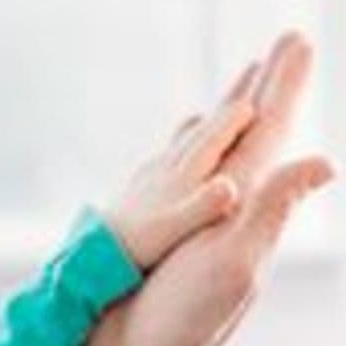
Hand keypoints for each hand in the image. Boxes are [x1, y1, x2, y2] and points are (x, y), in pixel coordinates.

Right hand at [89, 32, 334, 345]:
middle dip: (268, 86)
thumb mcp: (235, 262)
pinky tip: (190, 145)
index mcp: (245, 208)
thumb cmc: (182, 322)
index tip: (299, 39)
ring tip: (244, 82)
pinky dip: (191, 151)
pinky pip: (182, 178)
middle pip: (252, 134)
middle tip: (286, 42)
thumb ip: (273, 209)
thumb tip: (325, 162)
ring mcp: (197, 225)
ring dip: (233, 114)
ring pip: (218, 154)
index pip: (273, 133)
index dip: (285, 85)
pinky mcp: (167, 238)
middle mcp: (227, 211)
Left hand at [100, 85, 258, 269]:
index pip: (212, 141)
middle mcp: (166, 169)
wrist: (94, 254)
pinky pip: (162, 161)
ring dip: (197, 129)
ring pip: (179, 144)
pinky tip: (169, 155)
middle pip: (199, 132)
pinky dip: (172, 153)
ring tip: (205, 117)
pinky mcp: (137, 189)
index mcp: (181, 177)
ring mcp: (150, 176)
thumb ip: (204, 206)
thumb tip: (231, 187)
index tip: (252, 106)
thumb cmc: (140, 244)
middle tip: (233, 92)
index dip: (232, 123)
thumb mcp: (177, 228)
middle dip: (221, 112)